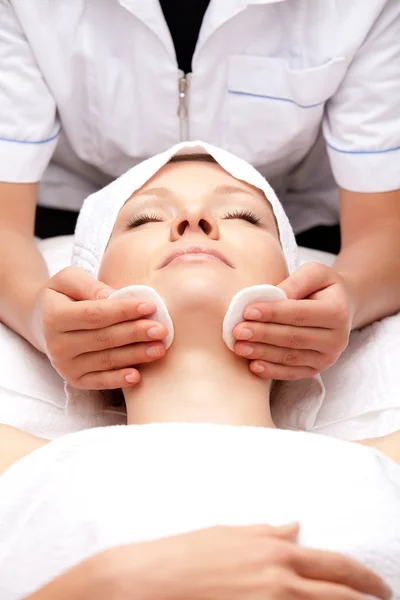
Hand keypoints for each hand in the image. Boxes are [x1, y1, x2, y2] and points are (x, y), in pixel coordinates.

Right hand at [30, 523, 390, 599]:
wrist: (143, 582)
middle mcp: (278, 578)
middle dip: (367, 598)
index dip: (364, 578)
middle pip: (340, 593)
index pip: (335, 565)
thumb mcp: (227, 534)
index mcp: (273, 550)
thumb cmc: (183, 553)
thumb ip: (266, 531)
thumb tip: (295, 527)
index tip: (380, 587)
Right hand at [32, 267, 167, 388]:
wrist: (42, 322)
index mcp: (53, 316)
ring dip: (135, 356)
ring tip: (159, 348)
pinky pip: (99, 381)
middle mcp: (57, 344)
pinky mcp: (74, 379)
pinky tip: (137, 376)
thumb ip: (90, 286)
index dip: (123, 311)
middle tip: (161, 329)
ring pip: (106, 360)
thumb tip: (113, 297)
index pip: (94, 314)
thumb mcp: (69, 280)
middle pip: (103, 339)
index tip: (150, 305)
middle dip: (135, 334)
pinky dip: (118, 380)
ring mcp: (65, 365)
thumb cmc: (63, 296)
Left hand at [233, 263, 353, 380]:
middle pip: (294, 338)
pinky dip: (272, 371)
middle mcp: (337, 339)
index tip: (248, 311)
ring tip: (239, 347)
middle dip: (263, 335)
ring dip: (263, 353)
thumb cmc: (322, 286)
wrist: (341, 307)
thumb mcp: (314, 273)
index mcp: (338, 312)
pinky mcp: (317, 369)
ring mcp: (328, 357)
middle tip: (238, 331)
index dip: (273, 313)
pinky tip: (253, 366)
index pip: (300, 314)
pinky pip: (292, 373)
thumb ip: (295, 282)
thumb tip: (274, 295)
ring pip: (291, 357)